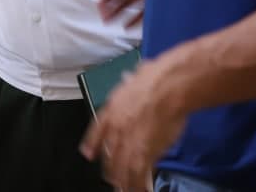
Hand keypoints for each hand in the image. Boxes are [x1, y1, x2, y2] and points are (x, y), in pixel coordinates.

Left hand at [79, 58, 185, 190]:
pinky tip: (140, 189)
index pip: (97, 130)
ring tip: (123, 189)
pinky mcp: (144, 152)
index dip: (92, 144)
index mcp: (113, 108)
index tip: (88, 154)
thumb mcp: (137, 75)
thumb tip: (134, 76)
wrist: (167, 87)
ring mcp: (128, 141)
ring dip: (123, 181)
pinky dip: (138, 184)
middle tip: (112, 179)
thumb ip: (132, 81)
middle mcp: (116, 127)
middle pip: (109, 154)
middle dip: (110, 168)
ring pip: (122, 167)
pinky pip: (138, 173)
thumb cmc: (156, 78)